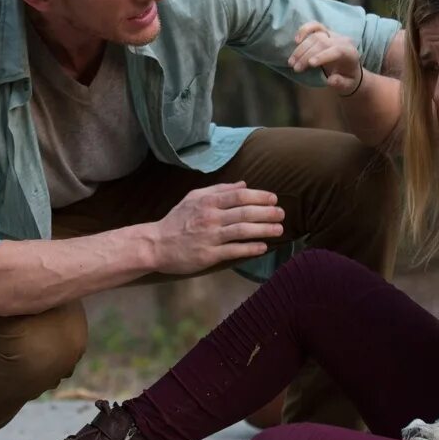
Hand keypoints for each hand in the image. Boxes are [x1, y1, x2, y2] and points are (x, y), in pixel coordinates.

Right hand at [149, 182, 284, 273]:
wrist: (156, 244)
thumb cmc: (177, 220)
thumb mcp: (193, 198)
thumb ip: (218, 190)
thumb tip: (244, 184)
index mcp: (207, 202)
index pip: (239, 195)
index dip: (259, 196)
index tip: (274, 198)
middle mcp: (210, 217)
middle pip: (245, 212)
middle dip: (267, 213)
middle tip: (282, 213)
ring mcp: (209, 237)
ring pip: (242, 231)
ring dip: (264, 229)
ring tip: (279, 230)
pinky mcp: (208, 255)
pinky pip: (234, 250)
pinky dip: (250, 248)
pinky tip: (263, 247)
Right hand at [290, 22, 361, 95]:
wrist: (349, 69)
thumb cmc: (348, 78)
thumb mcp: (348, 85)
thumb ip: (341, 83)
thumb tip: (331, 80)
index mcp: (350, 53)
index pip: (337, 50)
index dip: (323, 55)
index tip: (310, 63)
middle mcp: (342, 41)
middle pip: (322, 43)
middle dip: (307, 55)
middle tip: (296, 69)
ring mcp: (332, 35)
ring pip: (315, 36)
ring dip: (301, 49)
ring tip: (291, 62)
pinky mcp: (324, 32)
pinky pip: (315, 26)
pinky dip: (304, 30)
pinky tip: (296, 41)